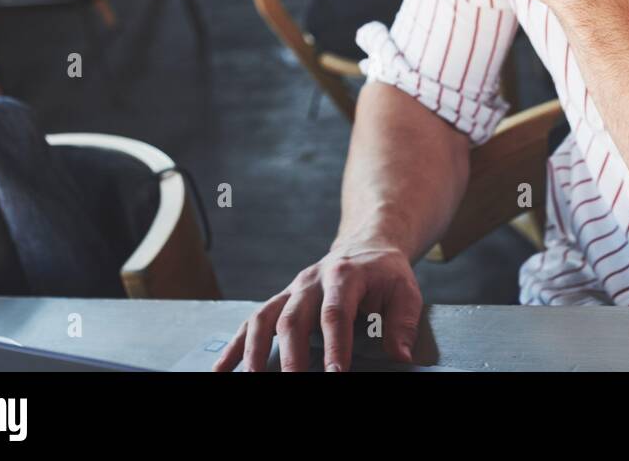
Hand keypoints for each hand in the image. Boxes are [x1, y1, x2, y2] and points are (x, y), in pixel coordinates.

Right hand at [211, 245, 421, 371]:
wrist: (366, 248)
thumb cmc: (386, 275)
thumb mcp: (406, 291)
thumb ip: (403, 323)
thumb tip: (400, 356)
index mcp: (345, 275)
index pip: (336, 313)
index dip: (335, 345)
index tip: (336, 373)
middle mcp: (312, 280)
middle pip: (294, 317)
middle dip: (291, 354)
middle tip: (292, 380)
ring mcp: (292, 290)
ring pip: (265, 317)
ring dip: (255, 351)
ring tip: (252, 378)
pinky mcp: (281, 299)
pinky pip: (252, 321)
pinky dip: (235, 346)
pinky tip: (222, 368)